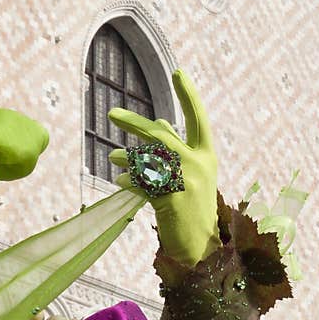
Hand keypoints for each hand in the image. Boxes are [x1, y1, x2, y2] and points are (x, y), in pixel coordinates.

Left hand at [107, 69, 219, 266]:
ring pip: (147, 159)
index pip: (199, 119)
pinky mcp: (170, 199)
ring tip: (113, 156)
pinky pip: (141, 182)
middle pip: (161, 135)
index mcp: (207, 156)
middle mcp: (198, 164)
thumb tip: (162, 122)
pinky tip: (119, 179)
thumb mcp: (192, 175)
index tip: (179, 72)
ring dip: (127, 156)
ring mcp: (186, 182)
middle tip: (111, 114)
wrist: (199, 247)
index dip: (189, 96)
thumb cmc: (191, 209)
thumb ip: (177, 149)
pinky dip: (128, 179)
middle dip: (135, 123)